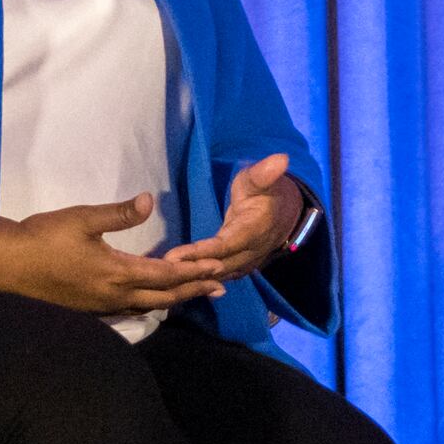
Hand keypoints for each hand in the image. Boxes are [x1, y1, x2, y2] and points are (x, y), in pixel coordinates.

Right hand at [0, 196, 229, 316]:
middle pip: (163, 297)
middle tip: (220, 288)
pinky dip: (149, 304)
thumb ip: (119, 214)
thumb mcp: (82, 219)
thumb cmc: (44, 238)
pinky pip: (129, 310)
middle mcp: (114, 295)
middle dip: (193, 291)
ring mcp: (101, 306)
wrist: (7, 265)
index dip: (193, 272)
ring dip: (173, 300)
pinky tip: (151, 300)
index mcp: (116, 272)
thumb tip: (150, 201)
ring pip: (147, 306)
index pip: (165, 275)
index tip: (217, 268)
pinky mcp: (89, 309)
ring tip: (193, 294)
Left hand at [159, 153, 305, 280]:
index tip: (175, 256)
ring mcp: (246, 264)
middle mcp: (251, 253)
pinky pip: (218, 278)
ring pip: (216, 276)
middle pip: (218, 266)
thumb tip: (281, 159)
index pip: (225, 245)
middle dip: (189, 270)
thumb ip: (264, 173)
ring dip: (191, 279)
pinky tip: (177, 285)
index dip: (201, 252)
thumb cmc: (265, 193)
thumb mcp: (261, 180)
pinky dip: (199, 283)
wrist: (285, 215)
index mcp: (254, 231)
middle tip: (158, 270)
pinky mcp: (239, 269)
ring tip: (162, 279)